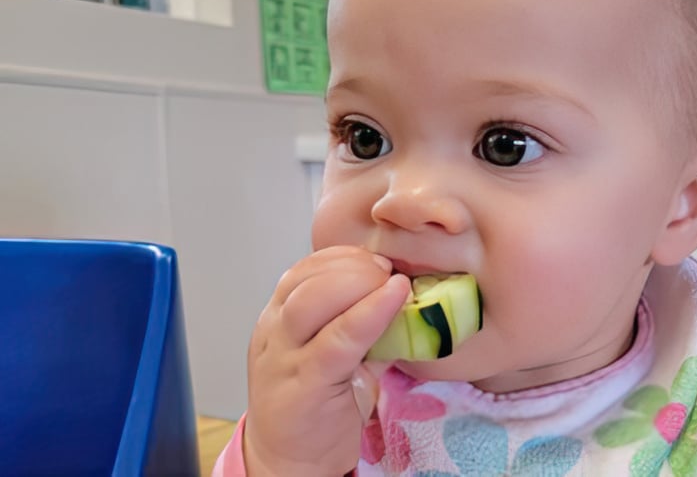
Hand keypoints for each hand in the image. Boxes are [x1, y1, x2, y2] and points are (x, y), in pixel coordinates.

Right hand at [243, 247, 409, 476]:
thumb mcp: (331, 350)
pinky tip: (394, 300)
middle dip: (352, 267)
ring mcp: (283, 360)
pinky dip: (367, 316)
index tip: (378, 258)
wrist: (288, 457)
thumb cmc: (316, 400)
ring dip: (358, 284)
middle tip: (388, 270)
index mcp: (279, 316)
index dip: (343, 257)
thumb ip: (357, 320)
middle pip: (305, 281)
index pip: (304, 270)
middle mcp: (274, 332)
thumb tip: (406, 291)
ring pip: (310, 304)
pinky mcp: (302, 388)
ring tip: (393, 285)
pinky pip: (335, 344)